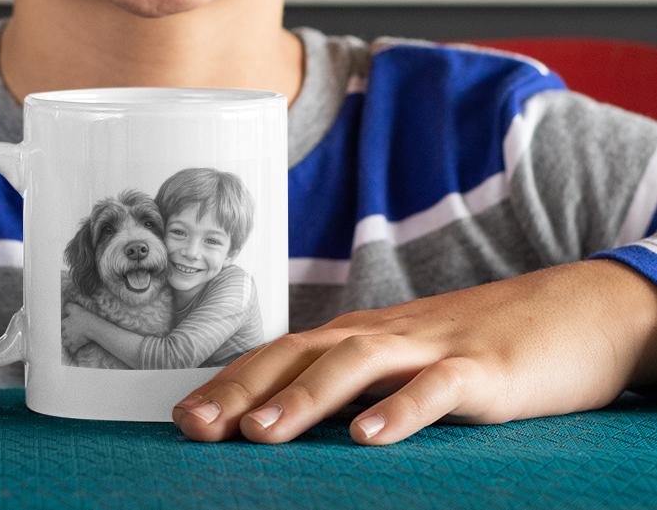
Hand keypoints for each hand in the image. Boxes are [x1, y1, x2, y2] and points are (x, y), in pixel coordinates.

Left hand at [62, 303, 92, 353]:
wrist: (92, 327)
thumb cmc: (84, 317)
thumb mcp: (75, 308)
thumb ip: (68, 307)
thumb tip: (64, 307)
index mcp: (65, 323)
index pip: (60, 324)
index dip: (62, 324)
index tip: (64, 325)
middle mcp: (66, 332)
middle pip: (61, 334)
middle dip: (63, 334)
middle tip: (66, 333)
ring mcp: (70, 339)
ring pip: (64, 343)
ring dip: (66, 342)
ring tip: (68, 341)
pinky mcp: (76, 345)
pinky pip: (72, 350)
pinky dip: (72, 349)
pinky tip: (73, 348)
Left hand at [173, 260, 656, 445]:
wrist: (567, 310)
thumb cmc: (474, 347)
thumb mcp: (406, 365)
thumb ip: (355, 387)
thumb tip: (292, 420)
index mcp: (357, 335)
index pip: (280, 356)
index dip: (229, 384)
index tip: (183, 417)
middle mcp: (381, 334)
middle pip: (299, 354)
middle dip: (241, 390)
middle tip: (193, 426)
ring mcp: (430, 347)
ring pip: (355, 364)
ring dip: (303, 399)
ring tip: (259, 434)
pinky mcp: (480, 369)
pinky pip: (436, 389)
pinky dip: (400, 411)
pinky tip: (367, 439)